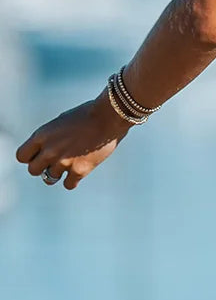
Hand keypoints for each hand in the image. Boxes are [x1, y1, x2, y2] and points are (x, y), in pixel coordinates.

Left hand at [15, 87, 131, 189]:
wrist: (109, 117)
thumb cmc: (87, 115)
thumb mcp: (61, 122)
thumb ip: (49, 137)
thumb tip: (44, 152)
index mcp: (42, 135)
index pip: (22, 156)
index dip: (31, 156)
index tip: (40, 154)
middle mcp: (49, 150)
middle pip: (33, 170)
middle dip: (43, 166)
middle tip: (55, 160)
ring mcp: (64, 162)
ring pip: (50, 179)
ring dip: (59, 172)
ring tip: (71, 162)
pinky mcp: (80, 171)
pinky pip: (68, 184)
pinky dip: (73, 179)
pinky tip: (80, 169)